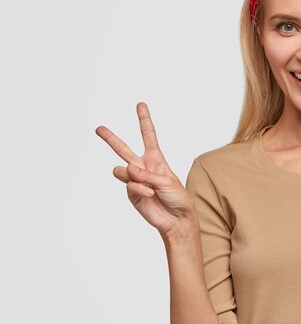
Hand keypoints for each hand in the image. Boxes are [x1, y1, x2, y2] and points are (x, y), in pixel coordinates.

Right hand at [96, 102, 195, 240]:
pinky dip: (138, 188)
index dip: (144, 120)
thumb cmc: (178, 197)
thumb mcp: (167, 181)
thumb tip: (127, 169)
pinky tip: (149, 194)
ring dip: (132, 175)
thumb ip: (146, 174)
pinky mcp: (131, 192)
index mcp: (156, 159)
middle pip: (123, 149)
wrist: (176, 219)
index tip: (140, 104)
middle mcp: (143, 167)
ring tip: (148, 186)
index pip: (148, 136)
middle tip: (98, 128)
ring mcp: (135, 180)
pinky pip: (128, 185)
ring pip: (121, 169)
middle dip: (110, 139)